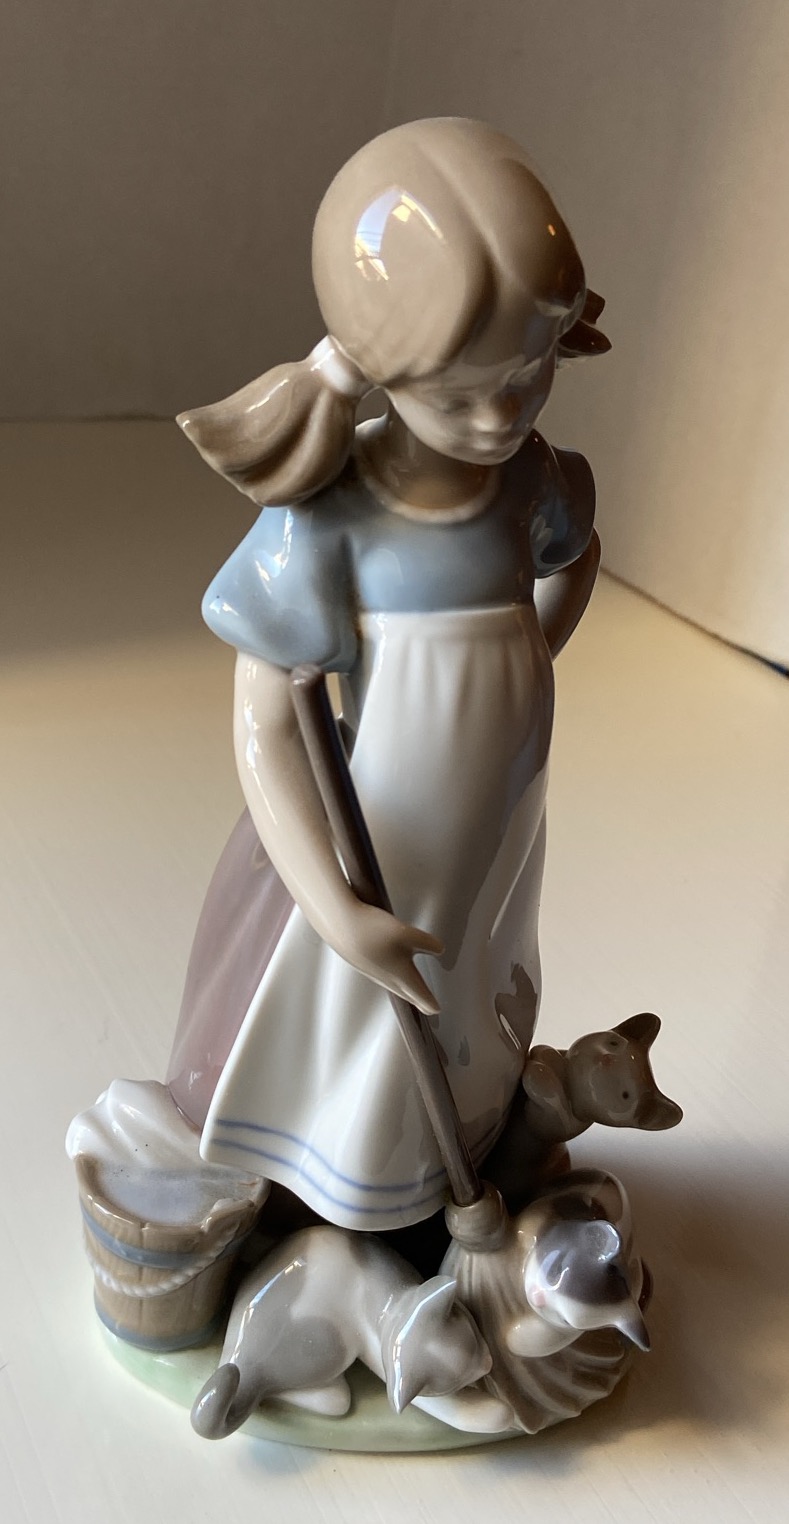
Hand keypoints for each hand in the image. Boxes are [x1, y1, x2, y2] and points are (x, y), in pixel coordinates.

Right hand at [325, 896, 442, 1014]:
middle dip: (419, 1001)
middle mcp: (388, 979)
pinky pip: (381, 976)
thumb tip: (440, 950)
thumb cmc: (375, 933)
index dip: (431, 1004)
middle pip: (407, 995)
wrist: (341, 926)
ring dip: (405, 990)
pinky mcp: (362, 963)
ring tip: (410, 991)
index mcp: (403, 977)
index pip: (421, 997)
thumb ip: (429, 944)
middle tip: (427, 1007)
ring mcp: (373, 973)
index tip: (437, 1010)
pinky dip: (391, 979)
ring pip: (393, 986)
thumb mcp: (409, 934)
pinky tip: (388, 969)